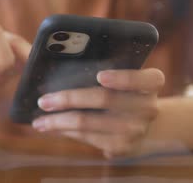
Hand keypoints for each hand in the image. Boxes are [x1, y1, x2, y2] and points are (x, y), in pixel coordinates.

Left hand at [31, 68, 164, 157]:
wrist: (142, 121)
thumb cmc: (122, 87)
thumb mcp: (122, 70)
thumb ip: (97, 57)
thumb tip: (39, 46)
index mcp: (152, 82)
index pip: (144, 78)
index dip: (123, 78)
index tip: (100, 76)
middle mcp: (148, 106)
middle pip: (105, 99)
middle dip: (70, 98)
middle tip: (44, 100)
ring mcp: (137, 129)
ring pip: (90, 123)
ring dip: (60, 122)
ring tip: (39, 120)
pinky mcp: (123, 147)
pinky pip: (88, 138)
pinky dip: (67, 131)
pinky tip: (53, 127)